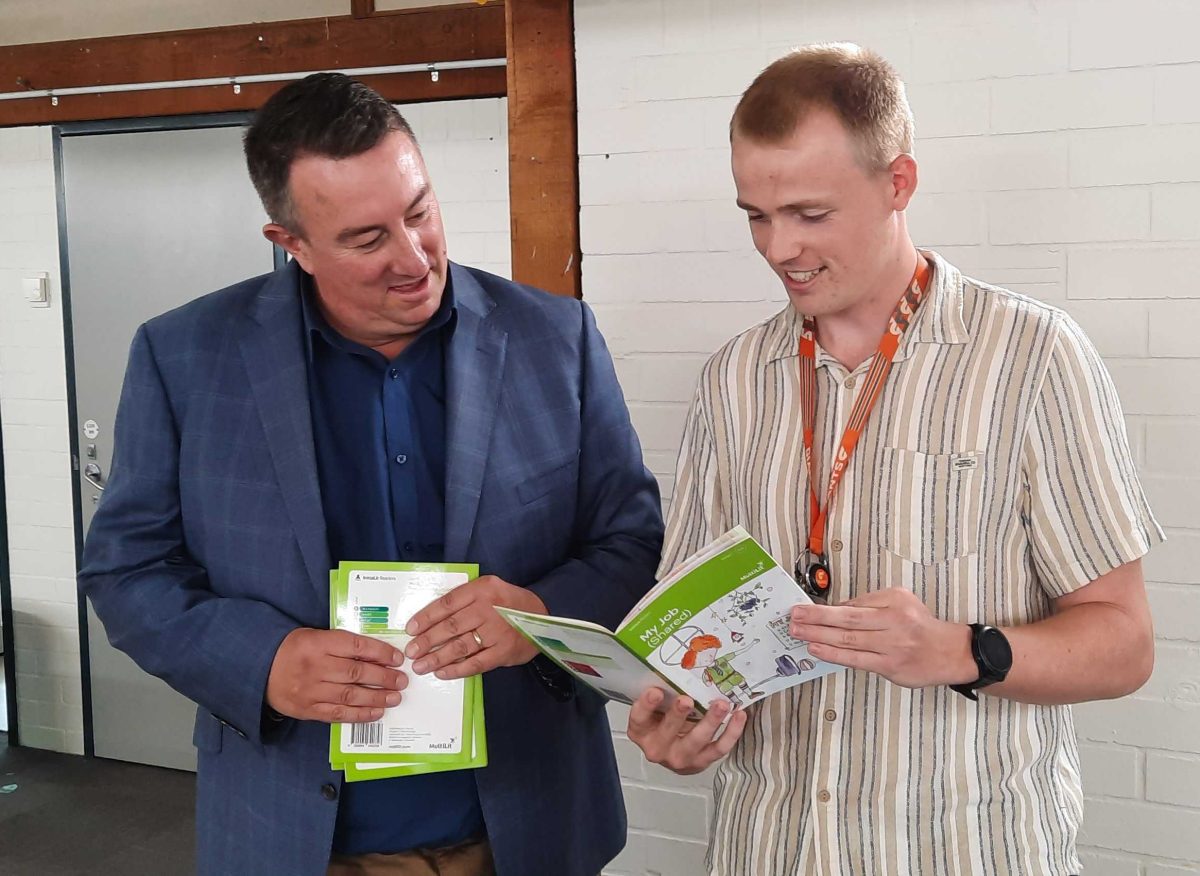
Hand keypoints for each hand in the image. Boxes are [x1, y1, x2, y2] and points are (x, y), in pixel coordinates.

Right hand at [266, 628, 407, 722]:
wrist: (260, 669)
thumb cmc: (294, 650)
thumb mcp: (315, 636)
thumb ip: (342, 644)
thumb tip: (377, 654)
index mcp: (317, 643)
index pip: (356, 646)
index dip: (380, 652)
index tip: (398, 658)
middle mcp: (315, 667)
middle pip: (356, 672)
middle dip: (384, 677)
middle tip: (402, 680)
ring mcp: (311, 691)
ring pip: (350, 695)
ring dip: (377, 697)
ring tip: (395, 697)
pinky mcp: (308, 710)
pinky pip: (338, 714)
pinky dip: (359, 714)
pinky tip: (376, 712)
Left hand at [404, 575, 545, 679]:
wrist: (543, 617)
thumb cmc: (509, 603)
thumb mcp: (489, 589)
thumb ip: (465, 600)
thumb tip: (430, 619)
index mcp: (482, 589)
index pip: (447, 603)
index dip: (426, 617)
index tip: (410, 629)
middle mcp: (489, 609)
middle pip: (450, 626)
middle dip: (426, 641)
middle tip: (411, 652)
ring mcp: (497, 632)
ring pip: (460, 646)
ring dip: (437, 658)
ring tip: (421, 666)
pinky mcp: (503, 652)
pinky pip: (475, 663)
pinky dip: (457, 669)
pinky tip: (442, 673)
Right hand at [627, 689, 746, 774]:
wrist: (672, 752)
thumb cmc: (663, 721)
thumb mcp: (656, 708)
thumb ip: (663, 693)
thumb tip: (680, 664)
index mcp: (641, 731)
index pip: (639, 718)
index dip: (646, 705)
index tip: (655, 691)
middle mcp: (658, 747)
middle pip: (667, 732)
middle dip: (678, 715)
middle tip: (687, 700)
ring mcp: (680, 757)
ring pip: (696, 741)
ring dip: (710, 722)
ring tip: (721, 705)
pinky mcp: (702, 761)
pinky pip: (719, 748)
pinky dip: (731, 732)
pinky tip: (739, 715)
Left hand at [790, 587, 974, 687]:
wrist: (950, 652)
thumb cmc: (921, 625)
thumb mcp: (900, 601)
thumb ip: (869, 603)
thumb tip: (837, 609)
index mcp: (893, 602)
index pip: (853, 604)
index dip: (825, 608)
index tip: (803, 607)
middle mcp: (892, 622)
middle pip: (847, 619)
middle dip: (816, 618)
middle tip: (793, 616)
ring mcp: (891, 646)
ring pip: (848, 640)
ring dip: (818, 636)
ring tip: (797, 633)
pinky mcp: (889, 666)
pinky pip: (856, 659)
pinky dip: (833, 655)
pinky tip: (816, 650)